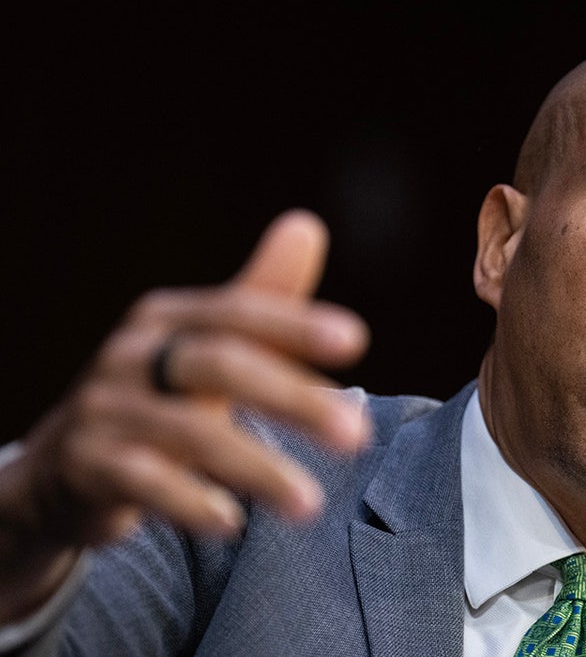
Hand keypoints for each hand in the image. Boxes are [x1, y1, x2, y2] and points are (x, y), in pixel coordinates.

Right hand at [0, 209, 368, 618]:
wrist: (66, 464)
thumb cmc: (160, 394)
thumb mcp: (209, 344)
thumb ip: (263, 297)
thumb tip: (308, 224)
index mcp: (168, 318)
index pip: (238, 312)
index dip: (294, 324)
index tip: (355, 341)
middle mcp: (132, 354)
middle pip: (219, 366)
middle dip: (293, 400)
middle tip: (359, 436)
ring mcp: (104, 409)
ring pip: (187, 433)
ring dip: (256, 469)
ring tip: (310, 503)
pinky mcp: (85, 465)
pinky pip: (140, 481)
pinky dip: (187, 502)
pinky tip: (232, 522)